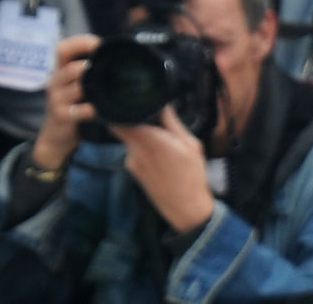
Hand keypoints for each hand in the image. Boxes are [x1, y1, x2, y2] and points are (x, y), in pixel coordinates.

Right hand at [31, 33, 101, 171]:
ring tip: (104, 86)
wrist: (56, 136)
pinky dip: (88, 110)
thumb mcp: (75, 87)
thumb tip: (114, 60)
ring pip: (74, 87)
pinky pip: (75, 111)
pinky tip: (98, 110)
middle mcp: (55, 82)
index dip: (80, 42)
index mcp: (60, 71)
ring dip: (89, 84)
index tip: (99, 44)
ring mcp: (57, 99)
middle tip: (104, 65)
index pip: (63, 48)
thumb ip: (88, 74)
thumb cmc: (71, 107)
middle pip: (67, 65)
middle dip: (87, 63)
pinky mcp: (61, 116)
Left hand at [115, 106, 216, 234]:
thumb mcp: (191, 145)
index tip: (128, 103)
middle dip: (130, 119)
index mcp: (151, 141)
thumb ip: (172, 123)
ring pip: (128, 138)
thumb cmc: (192, 178)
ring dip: (140, 136)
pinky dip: (142, 149)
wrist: (186, 209)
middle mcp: (136, 151)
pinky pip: (133, 151)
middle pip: (119, 126)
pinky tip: (159, 158)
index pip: (120, 118)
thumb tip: (163, 104)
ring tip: (161, 143)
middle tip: (148, 120)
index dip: (120, 108)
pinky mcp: (132, 170)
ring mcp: (131, 162)